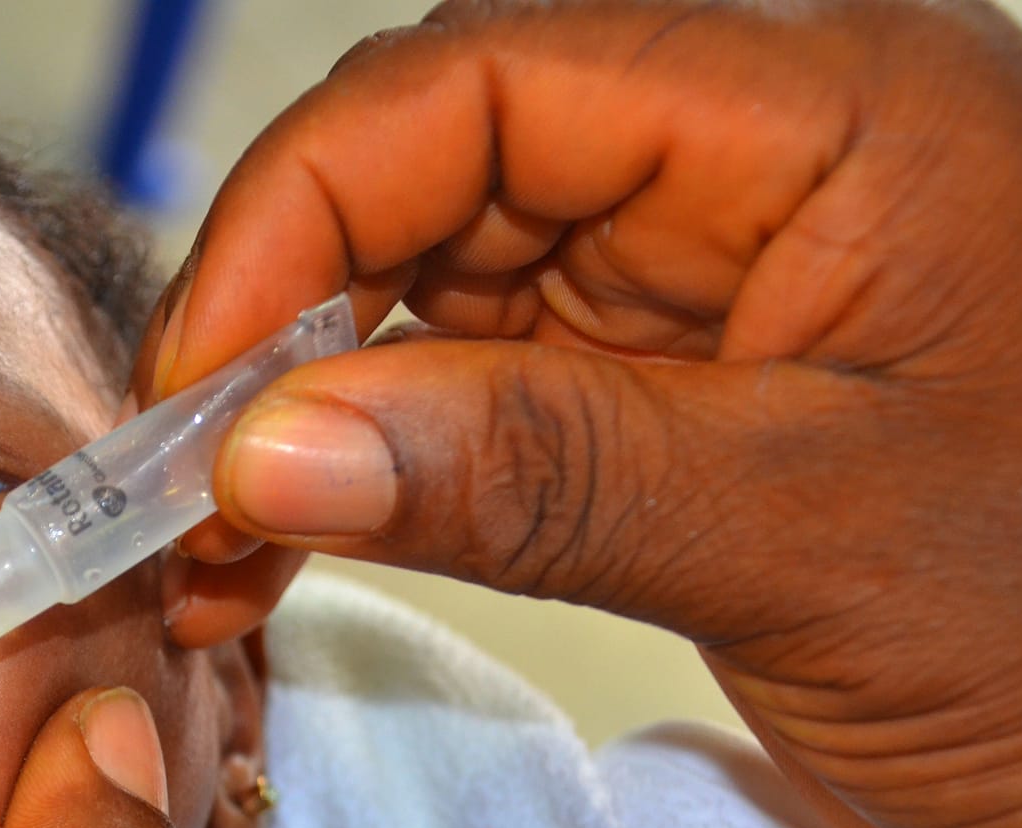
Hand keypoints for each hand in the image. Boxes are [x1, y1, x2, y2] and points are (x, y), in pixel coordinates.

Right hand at [146, 0, 1021, 827]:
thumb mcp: (824, 543)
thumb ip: (541, 468)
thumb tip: (270, 443)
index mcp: (835, 115)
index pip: (485, 84)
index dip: (304, 215)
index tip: (205, 387)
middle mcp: (763, 170)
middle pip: (442, 173)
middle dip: (285, 318)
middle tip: (186, 487)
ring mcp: (720, 289)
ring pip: (445, 290)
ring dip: (312, 411)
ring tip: (220, 549)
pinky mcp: (691, 402)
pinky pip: (489, 396)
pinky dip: (380, 470)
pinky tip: (302, 548)